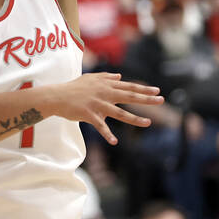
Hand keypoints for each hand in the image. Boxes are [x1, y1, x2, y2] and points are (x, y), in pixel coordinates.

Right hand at [45, 72, 162, 145]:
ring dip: (135, 118)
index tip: (157, 91)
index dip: (143, 89)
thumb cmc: (74, 87)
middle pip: (129, 96)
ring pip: (120, 112)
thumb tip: (119, 76)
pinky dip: (108, 134)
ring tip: (148, 123)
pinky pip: (100, 126)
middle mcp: (104, 93)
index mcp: (106, 85)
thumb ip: (106, 77)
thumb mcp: (90, 78)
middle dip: (146, 99)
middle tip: (161, 100)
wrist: (57, 96)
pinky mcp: (89, 114)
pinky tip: (115, 142)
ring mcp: (97, 104)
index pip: (128, 87)